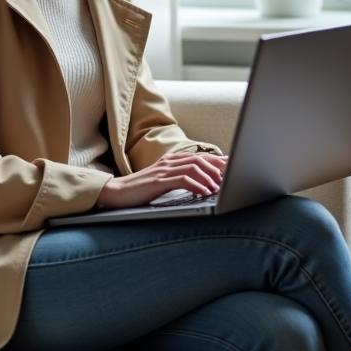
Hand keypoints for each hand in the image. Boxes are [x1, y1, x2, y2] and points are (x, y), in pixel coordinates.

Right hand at [96, 151, 227, 208]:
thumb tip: (203, 185)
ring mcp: (163, 170)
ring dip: (209, 177)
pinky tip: (204, 192)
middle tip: (232, 177)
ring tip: (219, 187)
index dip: (218, 161)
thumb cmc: (140, 191)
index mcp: (172, 161)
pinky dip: (197, 185)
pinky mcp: (158, 181)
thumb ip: (181, 179)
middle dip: (218, 167)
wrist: (116, 193)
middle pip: (200, 159)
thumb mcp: (164, 182)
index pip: (200, 157)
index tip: (233, 167)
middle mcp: (169, 162)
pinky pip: (183, 180)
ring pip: (194, 167)